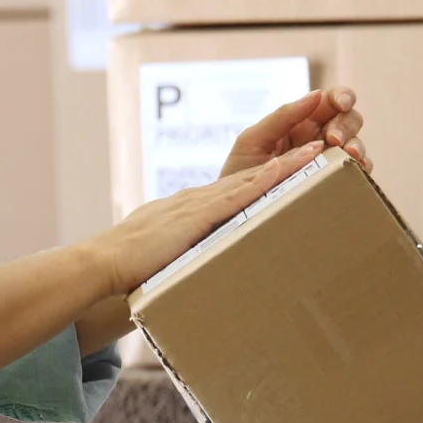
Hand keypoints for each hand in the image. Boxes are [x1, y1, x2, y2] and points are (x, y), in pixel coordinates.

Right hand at [91, 142, 324, 296]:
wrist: (104, 263)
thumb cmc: (127, 268)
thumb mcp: (162, 258)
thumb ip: (183, 258)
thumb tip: (195, 274)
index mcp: (187, 210)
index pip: (234, 190)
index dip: (265, 177)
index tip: (292, 167)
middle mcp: (195, 200)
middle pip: (249, 177)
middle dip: (286, 162)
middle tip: (318, 149)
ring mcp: (196, 205)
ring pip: (250, 179)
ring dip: (285, 164)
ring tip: (316, 151)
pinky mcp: (195, 216)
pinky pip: (235, 195)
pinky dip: (261, 181)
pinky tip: (282, 170)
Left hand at [221, 87, 368, 177]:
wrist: (233, 206)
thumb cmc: (240, 168)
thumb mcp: (254, 139)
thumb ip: (282, 117)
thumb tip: (316, 95)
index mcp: (299, 121)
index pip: (329, 101)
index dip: (342, 97)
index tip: (342, 104)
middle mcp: (317, 137)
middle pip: (348, 120)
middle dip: (346, 125)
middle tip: (334, 139)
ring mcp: (327, 160)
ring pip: (355, 144)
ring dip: (356, 146)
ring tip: (347, 154)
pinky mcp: (332, 182)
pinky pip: (355, 172)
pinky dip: (359, 169)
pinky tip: (351, 171)